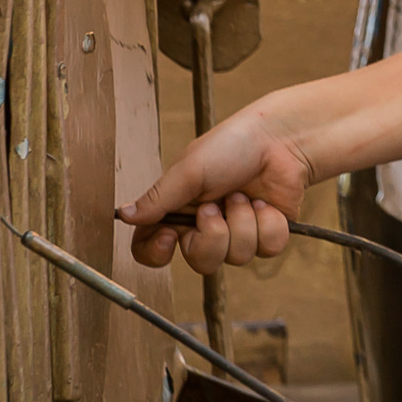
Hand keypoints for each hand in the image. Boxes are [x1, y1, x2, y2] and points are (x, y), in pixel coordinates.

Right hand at [117, 110, 312, 274]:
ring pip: (236, 257)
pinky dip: (268, 223)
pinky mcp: (267, 235)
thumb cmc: (230, 146)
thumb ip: (157, 198)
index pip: (151, 248)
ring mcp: (237, 232)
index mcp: (178, 210)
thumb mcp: (189, 170)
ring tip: (243, 195)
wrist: (278, 139)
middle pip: (200, 262)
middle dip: (213, 235)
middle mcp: (205, 226)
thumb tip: (123, 216)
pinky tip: (266, 203)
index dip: (157, 253)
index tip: (170, 236)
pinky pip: (266, 249)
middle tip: (215, 206)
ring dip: (242, 222)